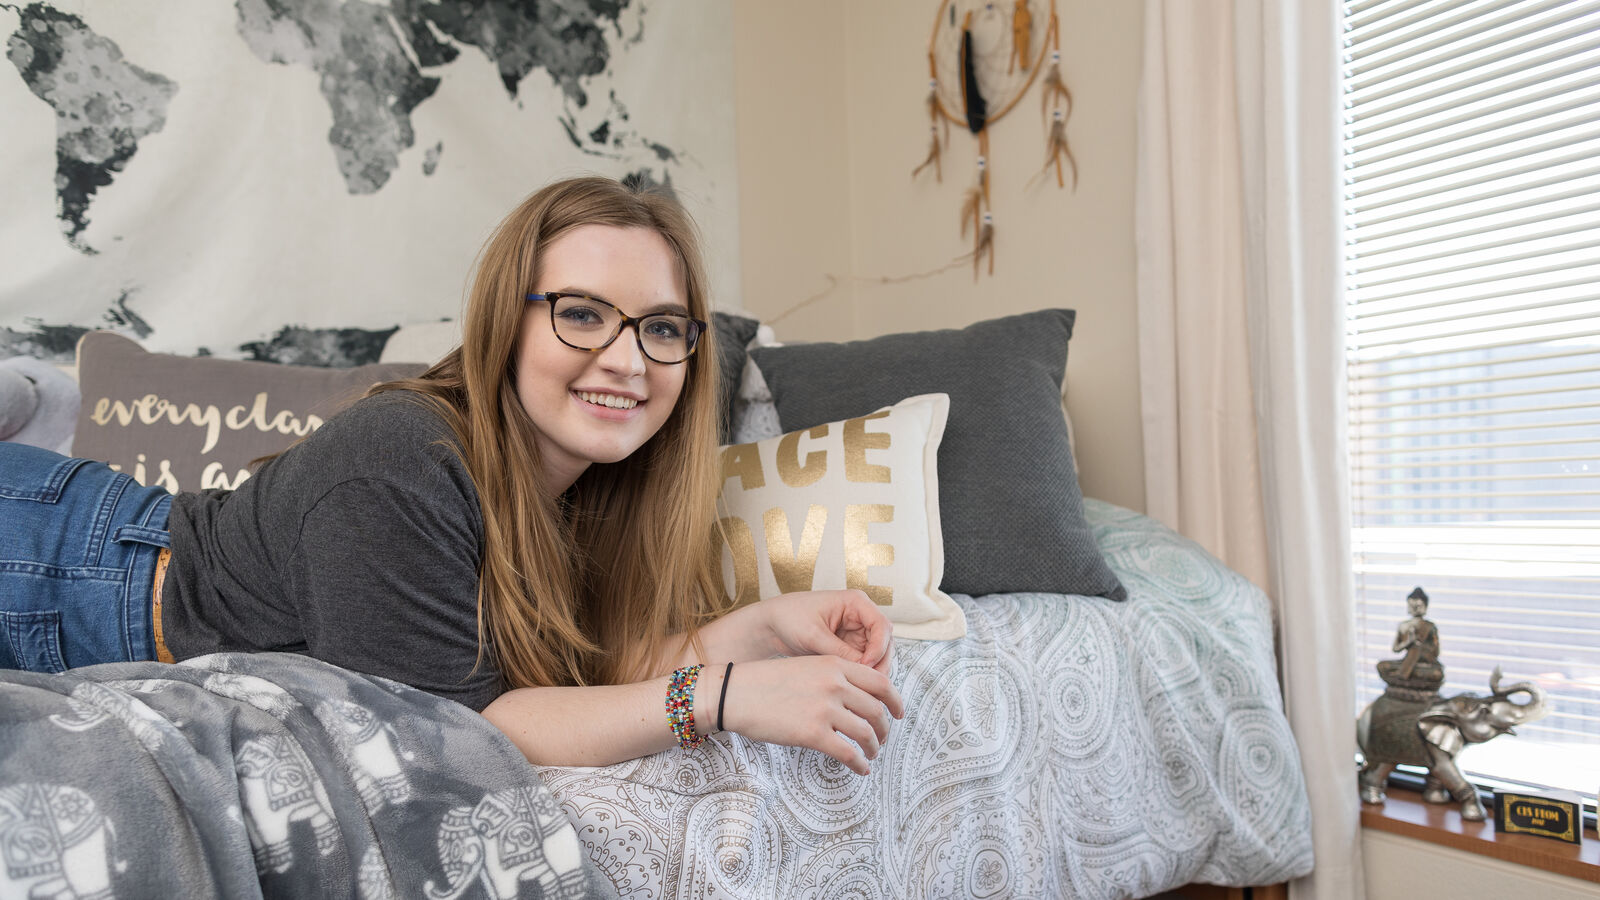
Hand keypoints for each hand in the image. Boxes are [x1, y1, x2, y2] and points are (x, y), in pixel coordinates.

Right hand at [719, 655, 904, 774]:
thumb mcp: (806, 666)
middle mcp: (835, 684)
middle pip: (877, 710)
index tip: (899, 713)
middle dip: (884, 728)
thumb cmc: (767, 682)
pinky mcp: (813, 733)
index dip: (895, 700)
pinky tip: (861, 769)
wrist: (736, 693)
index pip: (880, 681)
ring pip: (866, 732)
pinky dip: (860, 764)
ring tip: (871, 754)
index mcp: (835, 665)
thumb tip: (858, 698)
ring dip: (874, 747)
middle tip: (882, 738)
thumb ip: (833, 676)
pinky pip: (848, 753)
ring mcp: (825, 709)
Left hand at [760, 590, 894, 675]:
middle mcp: (860, 616)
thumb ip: (840, 652)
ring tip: (860, 689)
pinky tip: (853, 687)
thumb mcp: (814, 636)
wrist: (772, 624)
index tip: (866, 666)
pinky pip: (863, 662)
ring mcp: (856, 632)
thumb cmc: (789, 618)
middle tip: (867, 684)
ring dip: (871, 671)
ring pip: (877, 655)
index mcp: (855, 602)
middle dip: (878, 664)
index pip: (882, 625)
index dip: (879, 648)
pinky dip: (861, 674)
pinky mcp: (850, 646)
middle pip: (884, 642)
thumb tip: (862, 671)